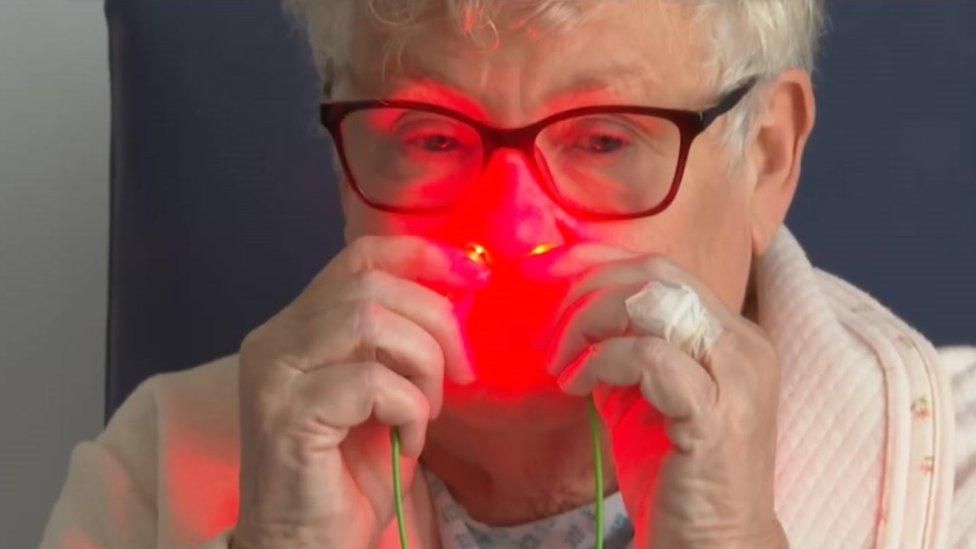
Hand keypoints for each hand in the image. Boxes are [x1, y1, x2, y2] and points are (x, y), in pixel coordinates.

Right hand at [232, 235, 486, 547]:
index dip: (422, 256)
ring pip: (371, 320)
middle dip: (436, 321)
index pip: (359, 257)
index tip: (474, 276)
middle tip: (463, 373)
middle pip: (372, 283)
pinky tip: (407, 443)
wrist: (307, 546)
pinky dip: (408, 410)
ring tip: (427, 411)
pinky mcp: (286, 413)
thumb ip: (397, 344)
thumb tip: (457, 297)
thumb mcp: (382, 393)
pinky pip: (372, 382)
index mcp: (296, 327)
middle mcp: (274, 339)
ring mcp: (274, 374)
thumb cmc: (348, 475)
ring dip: (422, 364)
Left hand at [545, 248, 786, 548]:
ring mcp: (737, 378)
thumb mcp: (642, 397)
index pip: (662, 270)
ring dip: (589, 324)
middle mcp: (743, 346)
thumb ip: (620, 351)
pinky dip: (601, 362)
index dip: (600, 270)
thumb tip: (572, 314)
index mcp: (731, 335)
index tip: (552, 288)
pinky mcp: (716, 415)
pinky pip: (649, 357)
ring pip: (652, 303)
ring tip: (562, 363)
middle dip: (589, 293)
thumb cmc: (675, 473)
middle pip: (657, 274)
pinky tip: (578, 387)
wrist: (711, 543)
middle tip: (553, 333)